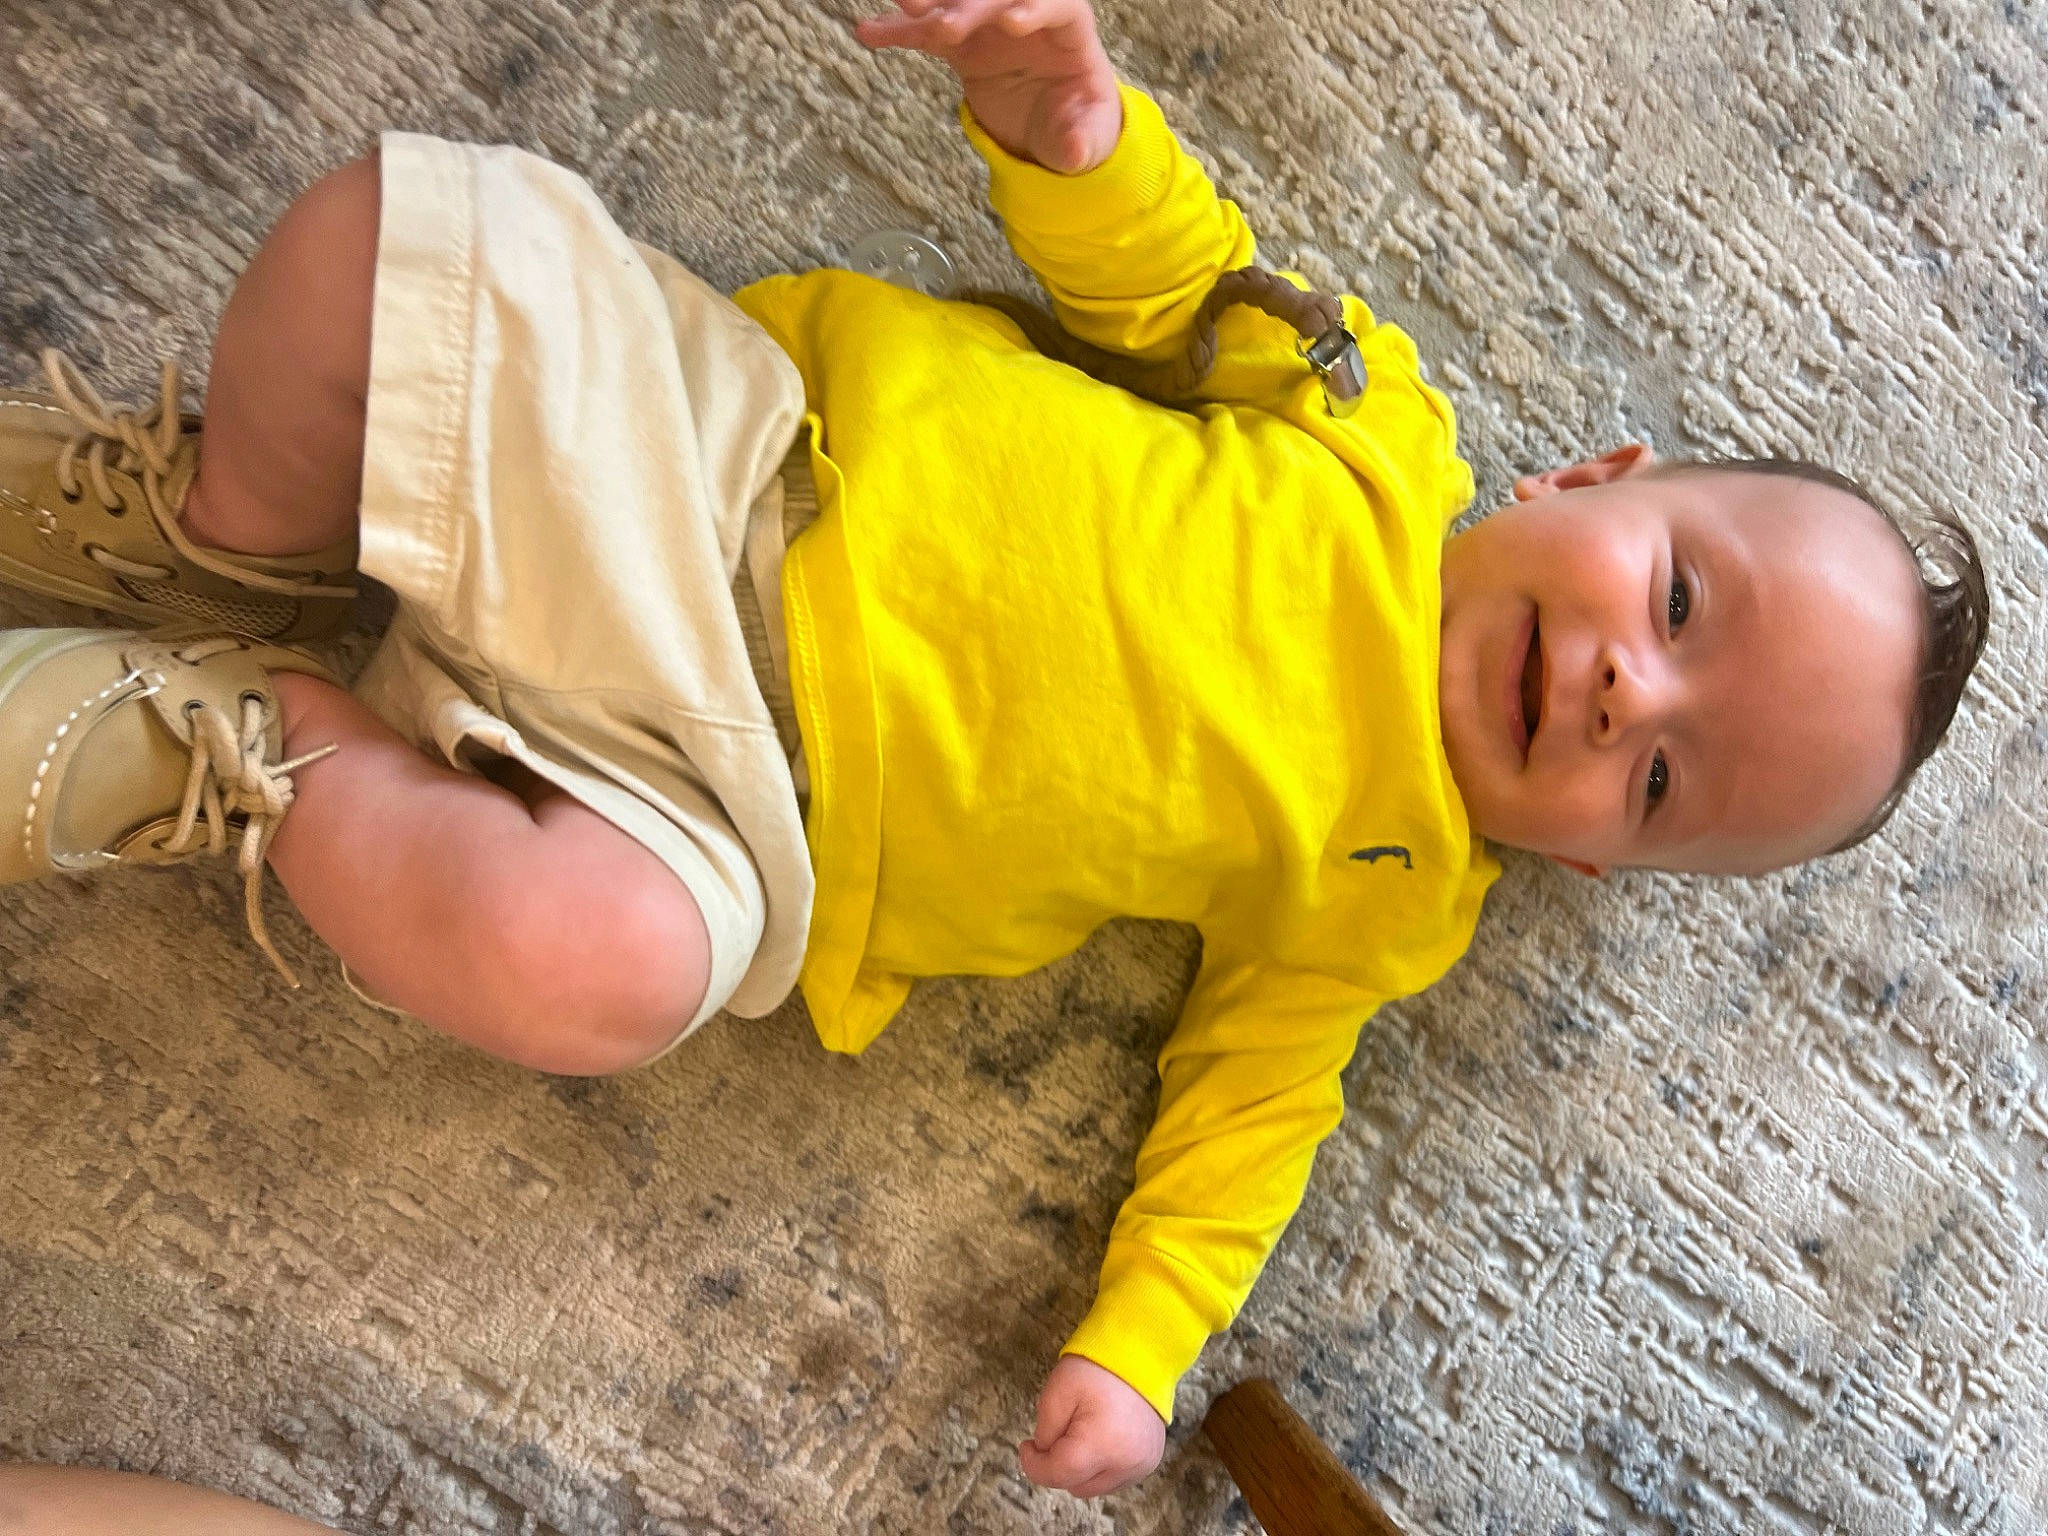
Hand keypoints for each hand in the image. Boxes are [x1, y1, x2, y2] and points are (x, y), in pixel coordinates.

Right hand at [855, 0, 1122, 172]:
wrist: (1054, 125)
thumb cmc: (1079, 124)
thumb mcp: (1087, 139)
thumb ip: (1082, 142)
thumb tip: (1075, 151)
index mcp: (1069, 28)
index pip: (1055, 6)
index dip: (1034, 8)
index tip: (1010, 22)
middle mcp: (1026, 13)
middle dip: (970, 9)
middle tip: (943, 26)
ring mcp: (990, 23)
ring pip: (957, 5)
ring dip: (929, 5)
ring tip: (903, 4)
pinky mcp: (962, 42)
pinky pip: (927, 33)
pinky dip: (900, 32)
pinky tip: (869, 32)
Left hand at [1018, 1354, 1166, 1496]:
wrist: (1141, 1353)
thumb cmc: (1096, 1369)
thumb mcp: (1057, 1393)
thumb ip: (1045, 1432)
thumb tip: (1045, 1455)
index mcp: (1100, 1446)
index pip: (1058, 1475)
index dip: (1035, 1465)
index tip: (1027, 1445)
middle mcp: (1125, 1464)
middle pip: (1076, 1485)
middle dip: (1060, 1464)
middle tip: (1058, 1431)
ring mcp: (1141, 1465)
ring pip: (1095, 1486)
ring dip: (1082, 1469)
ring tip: (1083, 1432)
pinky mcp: (1150, 1461)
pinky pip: (1115, 1478)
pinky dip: (1102, 1466)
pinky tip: (1101, 1437)